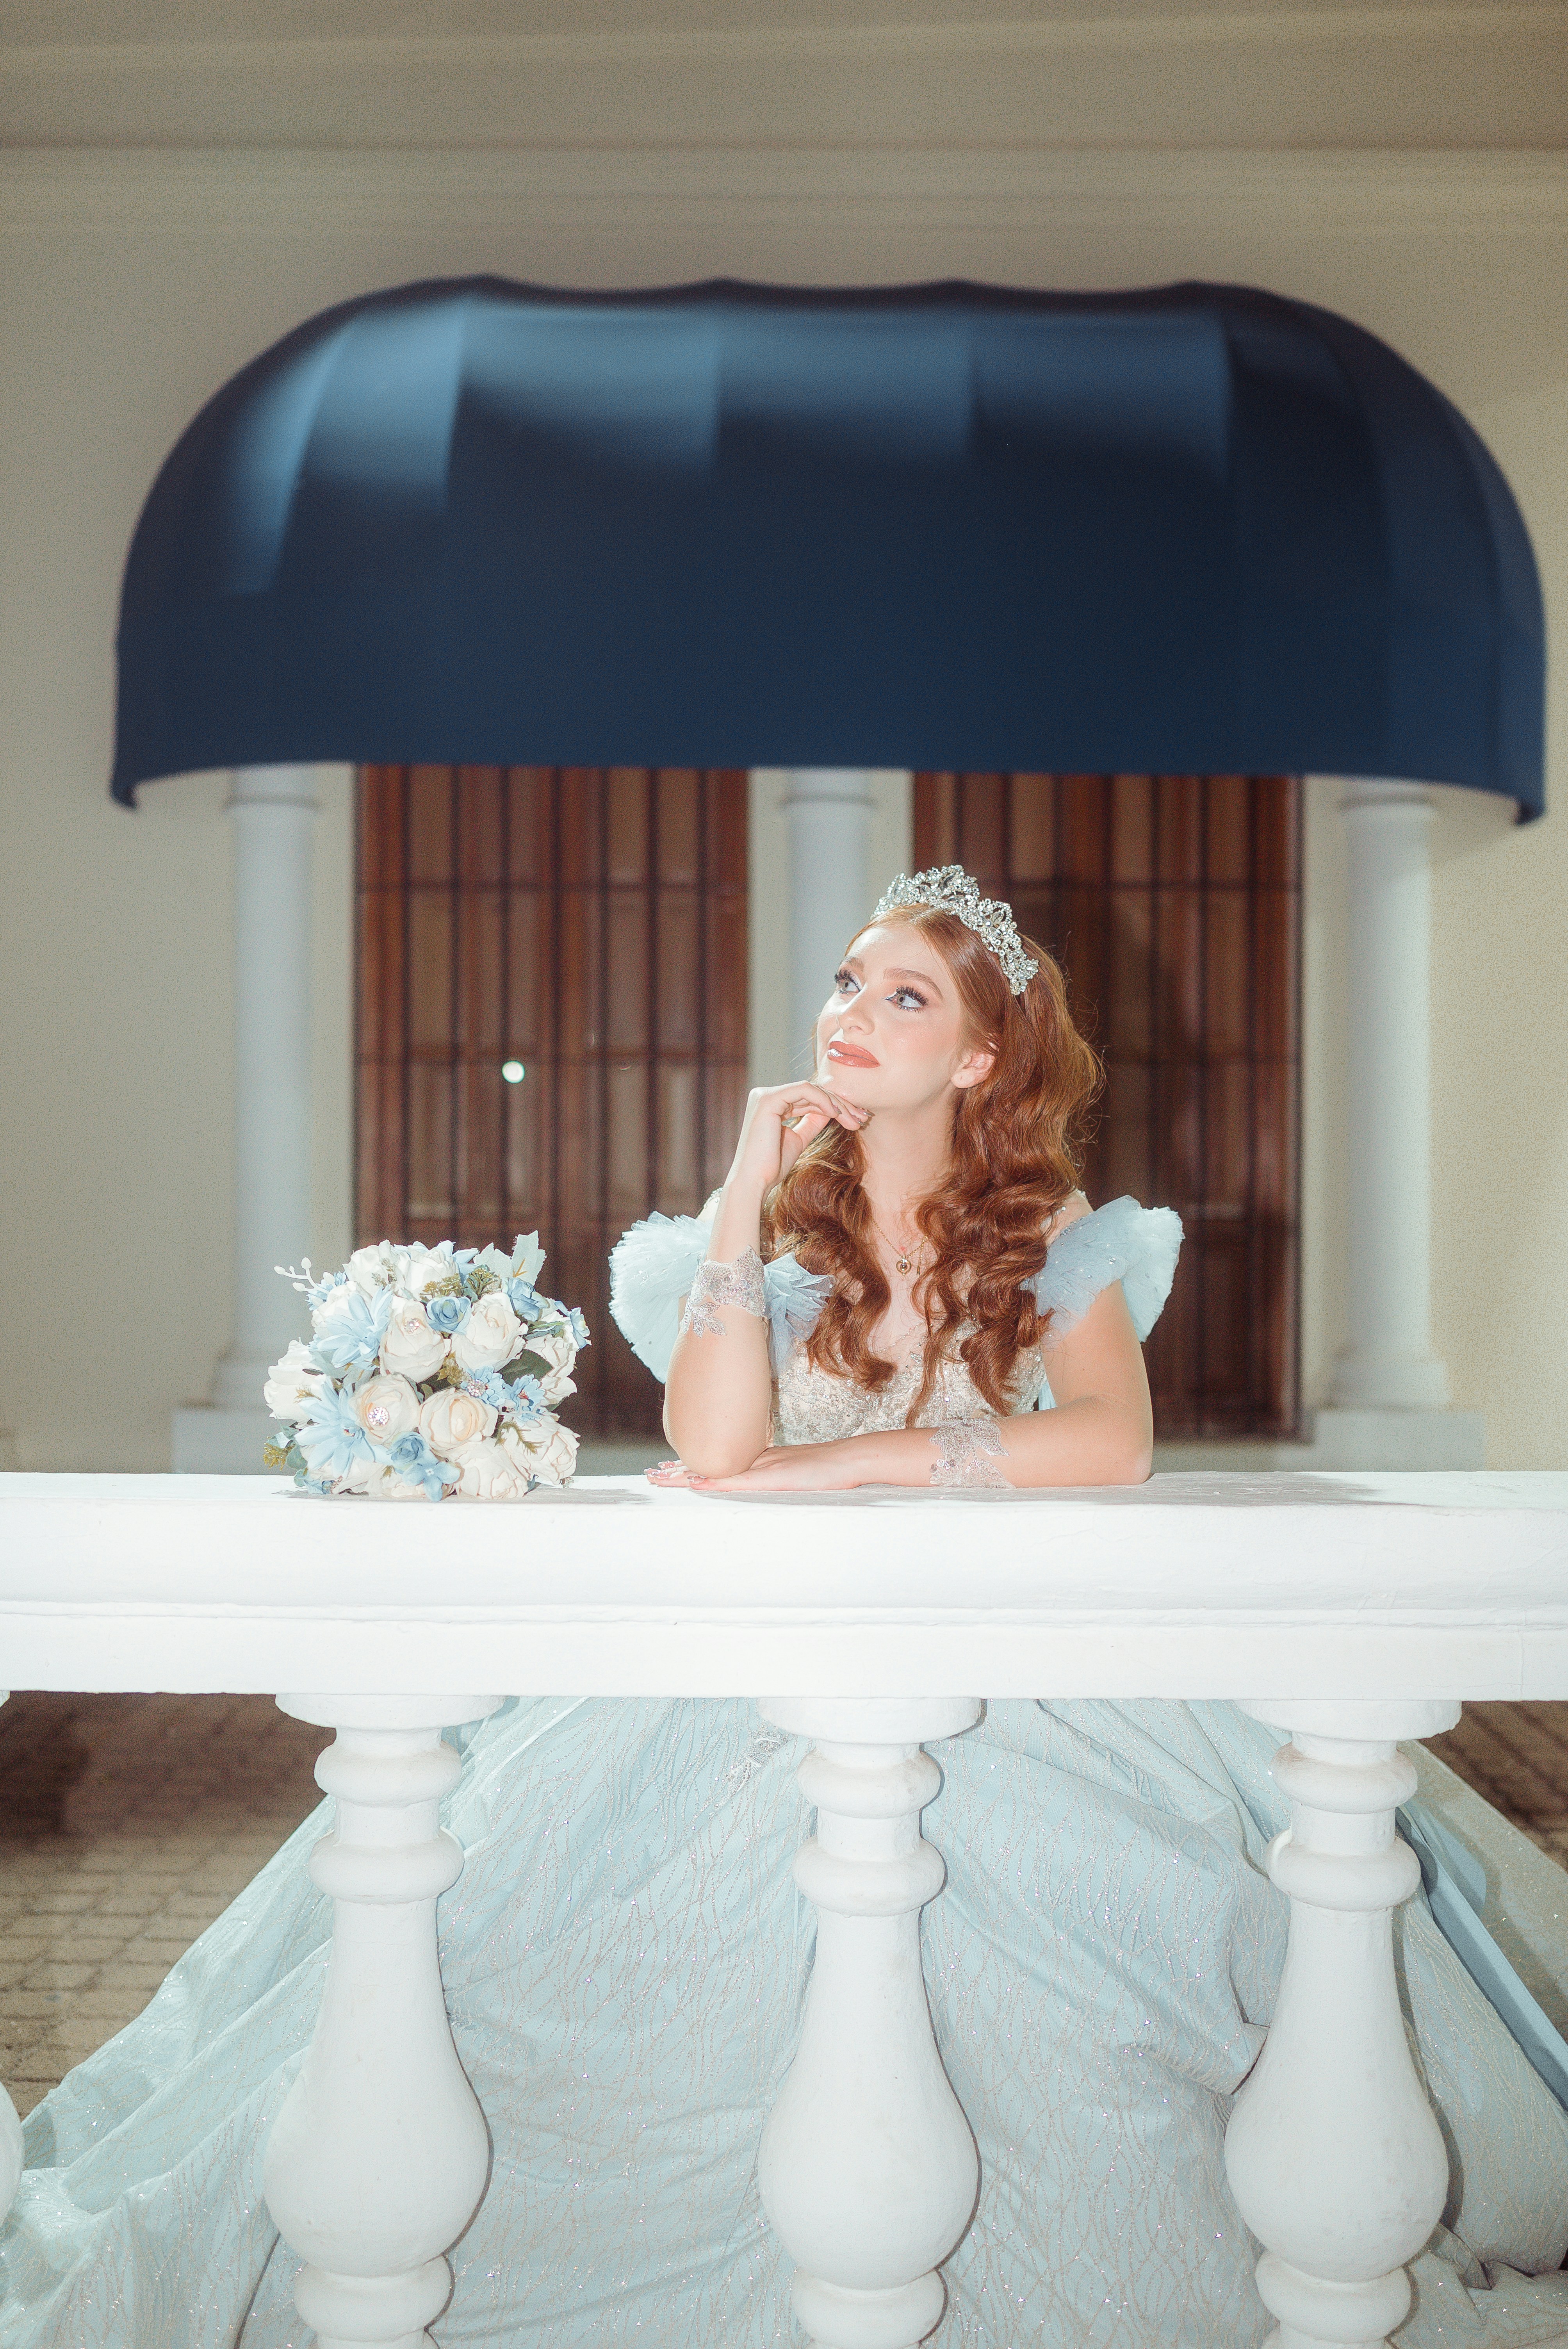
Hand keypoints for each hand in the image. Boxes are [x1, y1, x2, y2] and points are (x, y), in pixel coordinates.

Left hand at [646, 1444, 859, 1492]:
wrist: (849, 1459)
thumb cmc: (827, 1468)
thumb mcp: (793, 1470)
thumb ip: (773, 1472)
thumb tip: (753, 1477)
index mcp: (757, 1460)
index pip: (717, 1461)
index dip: (691, 1465)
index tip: (668, 1467)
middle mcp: (753, 1461)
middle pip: (709, 1463)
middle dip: (678, 1470)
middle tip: (651, 1473)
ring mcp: (761, 1468)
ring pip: (715, 1470)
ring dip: (685, 1474)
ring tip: (659, 1477)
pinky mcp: (770, 1477)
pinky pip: (736, 1480)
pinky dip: (714, 1480)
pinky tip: (695, 1482)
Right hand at [725, 1081, 867, 1195]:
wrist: (754, 1182)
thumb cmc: (772, 1167)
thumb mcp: (798, 1140)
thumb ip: (811, 1122)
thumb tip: (831, 1110)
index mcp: (772, 1105)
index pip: (809, 1099)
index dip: (835, 1107)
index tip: (857, 1120)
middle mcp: (766, 1096)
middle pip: (812, 1093)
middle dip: (841, 1104)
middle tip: (863, 1118)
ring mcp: (765, 1095)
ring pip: (811, 1089)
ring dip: (837, 1103)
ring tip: (854, 1120)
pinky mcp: (768, 1099)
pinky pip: (803, 1090)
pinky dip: (823, 1100)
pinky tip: (836, 1113)